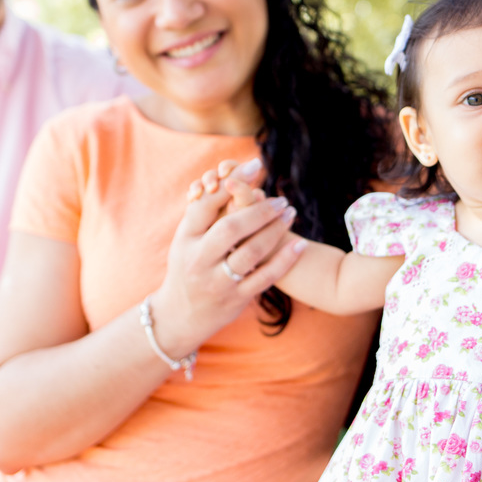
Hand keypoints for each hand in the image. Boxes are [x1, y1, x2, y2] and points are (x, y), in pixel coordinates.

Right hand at [152, 168, 303, 356]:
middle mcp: (199, 261)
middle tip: (280, 199)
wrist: (181, 315)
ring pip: (250, 253)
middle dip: (258, 210)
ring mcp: (218, 282)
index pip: (206, 206)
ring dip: (275, 230)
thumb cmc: (188, 264)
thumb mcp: (187, 237)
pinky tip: (300, 243)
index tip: (255, 167)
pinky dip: (285, 259)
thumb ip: (204, 210)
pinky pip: (265, 278)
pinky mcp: (237, 299)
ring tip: (290, 213)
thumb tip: (233, 175)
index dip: (231, 184)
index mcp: (185, 239)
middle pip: (230, 229)